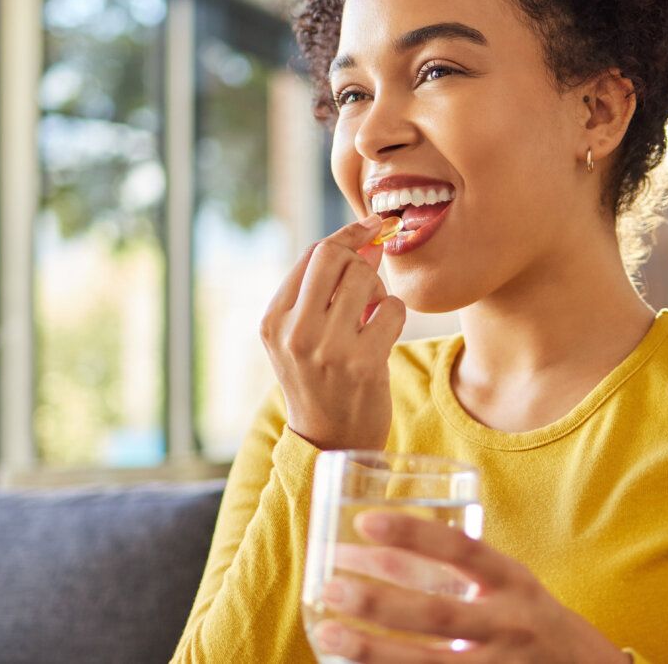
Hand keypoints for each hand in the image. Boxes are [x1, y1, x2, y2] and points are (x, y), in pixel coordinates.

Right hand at [258, 215, 406, 451]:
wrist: (332, 441)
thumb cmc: (322, 377)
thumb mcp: (306, 332)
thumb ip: (327, 286)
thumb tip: (369, 237)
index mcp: (273, 319)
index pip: (312, 253)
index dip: (347, 236)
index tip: (370, 226)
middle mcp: (294, 332)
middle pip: (335, 257)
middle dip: (360, 260)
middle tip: (367, 283)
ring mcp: (327, 348)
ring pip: (364, 279)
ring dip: (377, 291)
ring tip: (369, 316)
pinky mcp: (362, 363)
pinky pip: (391, 307)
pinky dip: (394, 314)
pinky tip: (382, 335)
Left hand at [313, 510, 629, 662]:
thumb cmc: (533, 620)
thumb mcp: (512, 584)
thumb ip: (466, 571)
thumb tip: (383, 551)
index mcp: (513, 581)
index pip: (460, 549)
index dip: (413, 534)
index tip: (366, 522)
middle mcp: (507, 624)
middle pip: (435, 612)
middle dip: (378, 600)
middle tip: (330, 583)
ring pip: (424, 663)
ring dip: (370, 650)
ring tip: (327, 632)